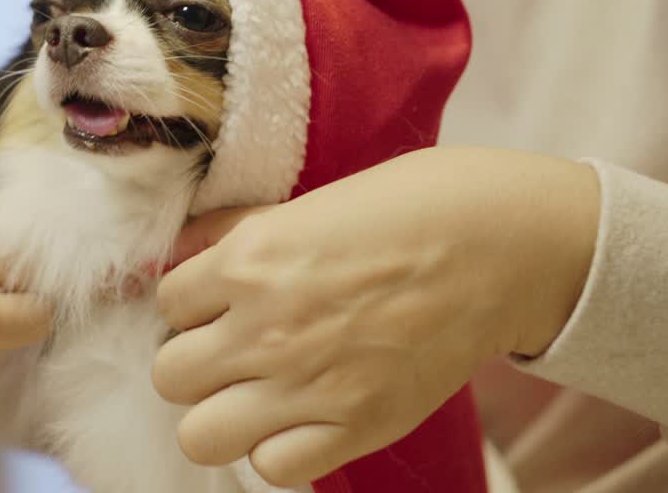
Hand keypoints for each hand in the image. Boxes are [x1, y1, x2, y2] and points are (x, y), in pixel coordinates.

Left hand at [152, 147, 599, 486]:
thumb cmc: (408, 208)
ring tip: (255, 391)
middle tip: (233, 349)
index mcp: (249, 260)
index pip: (166, 301)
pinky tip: (299, 418)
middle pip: (169, 375)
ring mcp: (307, 383)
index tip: (223, 301)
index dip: (193, 302)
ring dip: (220, 413)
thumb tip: (174, 253)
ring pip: (199, 434)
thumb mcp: (305, 202)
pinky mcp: (356, 425)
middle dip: (195, 361)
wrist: (501, 245)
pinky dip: (278, 448)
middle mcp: (265, 326)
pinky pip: (273, 466)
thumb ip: (231, 234)